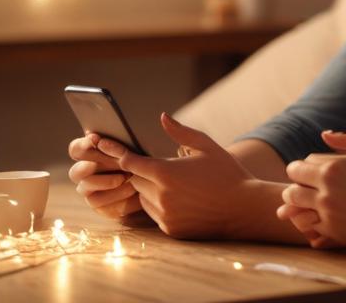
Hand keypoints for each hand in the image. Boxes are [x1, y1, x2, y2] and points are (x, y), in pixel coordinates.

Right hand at [68, 133, 142, 221]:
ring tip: (126, 177)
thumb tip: (95, 133)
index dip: (83, 145)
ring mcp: (90, 190)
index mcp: (89, 154)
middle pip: (76, 171)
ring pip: (85, 186)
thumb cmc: (143, 160)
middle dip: (94, 165)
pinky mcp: (99, 205)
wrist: (158, 184)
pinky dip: (114, 194)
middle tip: (115, 162)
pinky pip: (98, 201)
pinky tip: (131, 189)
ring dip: (105, 181)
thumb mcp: (134, 148)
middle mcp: (85, 173)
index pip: (75, 149)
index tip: (96, 139)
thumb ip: (117, 141)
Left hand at [97, 112, 255, 238]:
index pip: (130, 162)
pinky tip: (181, 199)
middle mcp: (161, 195)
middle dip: (143, 172)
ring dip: (150, 189)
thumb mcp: (207, 147)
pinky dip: (160, 205)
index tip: (101, 145)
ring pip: (143, 198)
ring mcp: (164, 215)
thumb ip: (181, 132)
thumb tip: (162, 117)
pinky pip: (154, 214)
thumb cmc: (227, 173)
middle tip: (163, 166)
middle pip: (135, 180)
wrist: (244, 208)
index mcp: (167, 172)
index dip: (118, 153)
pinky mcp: (170, 229)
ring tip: (175, 184)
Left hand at [279, 130, 345, 248]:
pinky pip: (308, 228)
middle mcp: (325, 193)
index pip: (297, 168)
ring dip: (299, 206)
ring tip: (311, 202)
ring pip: (295, 211)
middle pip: (290, 190)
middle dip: (296, 187)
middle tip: (306, 187)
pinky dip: (310, 222)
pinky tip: (322, 217)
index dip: (302, 168)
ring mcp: (328, 216)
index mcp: (332, 169)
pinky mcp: (334, 234)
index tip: (311, 170)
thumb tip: (324, 134)